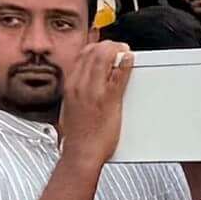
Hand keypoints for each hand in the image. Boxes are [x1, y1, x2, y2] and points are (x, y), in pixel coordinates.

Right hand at [58, 37, 135, 165]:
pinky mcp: (108, 100)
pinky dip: (125, 64)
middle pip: (93, 53)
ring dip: (117, 50)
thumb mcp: (70, 108)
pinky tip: (130, 60)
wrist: (81, 153)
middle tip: (119, 47)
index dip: (95, 47)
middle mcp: (80, 85)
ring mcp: (94, 91)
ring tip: (125, 51)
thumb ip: (77, 93)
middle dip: (108, 45)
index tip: (104, 48)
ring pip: (104, 58)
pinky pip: (118, 75)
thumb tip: (86, 85)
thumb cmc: (77, 136)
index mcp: (70, 86)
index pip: (82, 56)